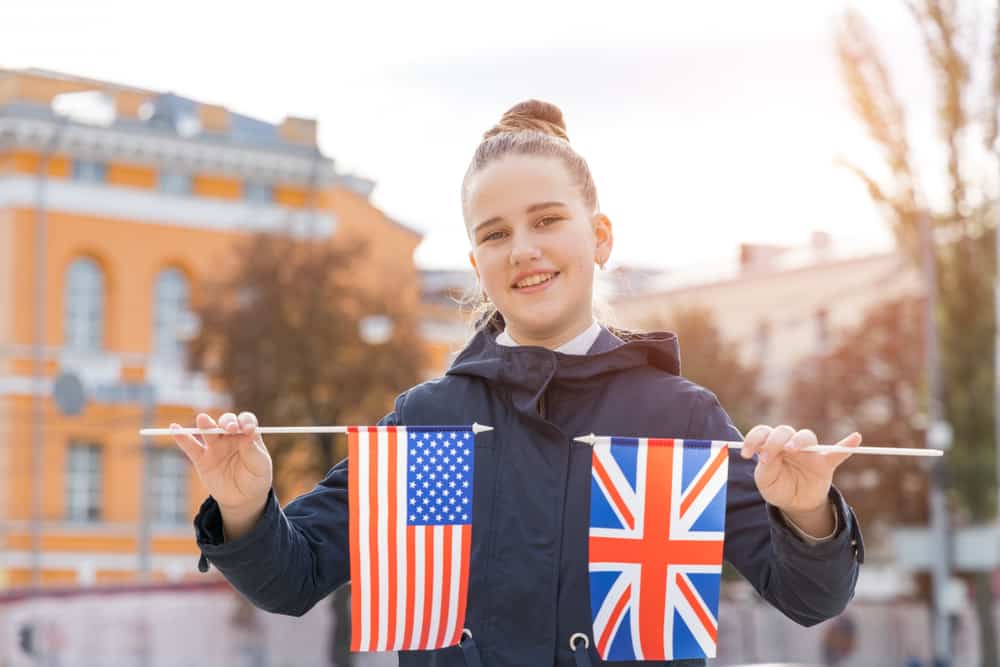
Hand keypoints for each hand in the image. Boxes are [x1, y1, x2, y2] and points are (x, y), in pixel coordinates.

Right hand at [171, 411, 272, 513]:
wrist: (242, 499)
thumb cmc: (256, 478)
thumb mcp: (260, 466)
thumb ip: (253, 451)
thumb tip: (248, 434)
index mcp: (247, 435)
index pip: (246, 421)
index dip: (246, 422)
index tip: (248, 429)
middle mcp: (230, 437)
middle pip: (227, 422)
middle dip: (227, 422)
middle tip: (230, 428)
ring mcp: (215, 446)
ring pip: (209, 432)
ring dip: (206, 424)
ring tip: (202, 419)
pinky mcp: (202, 459)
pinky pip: (191, 447)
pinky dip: (182, 438)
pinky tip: (175, 429)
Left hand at [740, 425, 860, 513]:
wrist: (795, 504)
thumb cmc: (777, 487)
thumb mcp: (766, 482)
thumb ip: (765, 469)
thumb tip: (766, 457)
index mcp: (772, 445)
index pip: (763, 432)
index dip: (754, 439)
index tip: (746, 454)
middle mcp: (790, 443)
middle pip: (784, 431)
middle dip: (774, 441)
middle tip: (767, 458)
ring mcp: (808, 452)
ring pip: (806, 436)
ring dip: (798, 440)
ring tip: (791, 450)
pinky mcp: (824, 463)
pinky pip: (838, 452)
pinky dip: (847, 445)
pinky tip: (855, 438)